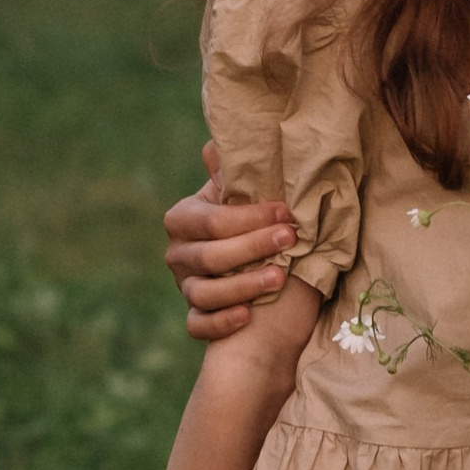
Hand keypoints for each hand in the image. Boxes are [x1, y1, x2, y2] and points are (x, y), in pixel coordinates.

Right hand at [167, 138, 299, 338]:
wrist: (250, 266)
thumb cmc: (249, 223)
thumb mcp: (240, 197)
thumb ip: (234, 176)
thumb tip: (216, 144)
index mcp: (185, 219)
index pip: (213, 220)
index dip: (250, 217)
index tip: (287, 211)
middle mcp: (178, 254)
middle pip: (210, 256)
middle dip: (253, 246)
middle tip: (290, 238)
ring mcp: (184, 287)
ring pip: (204, 292)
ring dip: (242, 286)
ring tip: (280, 278)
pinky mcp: (194, 317)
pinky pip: (198, 325)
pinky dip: (220, 323)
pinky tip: (247, 316)